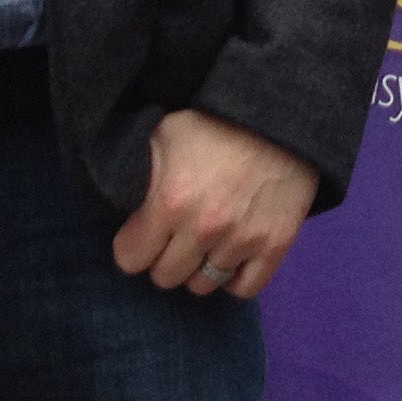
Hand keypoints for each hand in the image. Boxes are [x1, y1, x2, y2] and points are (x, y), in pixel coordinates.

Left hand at [111, 110, 317, 299]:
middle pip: (165, 277)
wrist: (281, 112)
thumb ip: (138, 171)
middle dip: (164, 256)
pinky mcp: (276, 243)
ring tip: (204, 243)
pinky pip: (245, 288)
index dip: (134, 244)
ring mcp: (243, 239)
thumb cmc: (216, 121)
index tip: (144, 231)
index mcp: (169, 201)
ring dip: (199, 267)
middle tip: (175, 235)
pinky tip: (231, 256)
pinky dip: (235, 277)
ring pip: (203, 285)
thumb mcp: (164, 133)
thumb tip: (120, 199)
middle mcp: (204, 228)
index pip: (130, 259)